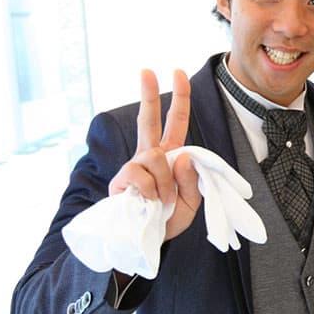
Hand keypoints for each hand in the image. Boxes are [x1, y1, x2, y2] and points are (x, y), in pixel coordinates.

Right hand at [109, 69, 199, 241]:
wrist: (146, 244)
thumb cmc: (168, 220)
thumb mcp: (191, 202)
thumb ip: (192, 180)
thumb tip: (183, 155)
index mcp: (170, 155)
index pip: (176, 122)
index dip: (179, 98)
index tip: (178, 71)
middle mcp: (150, 156)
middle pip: (148, 119)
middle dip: (148, 93)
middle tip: (147, 69)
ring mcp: (135, 166)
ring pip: (155, 157)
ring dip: (165, 183)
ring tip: (163, 201)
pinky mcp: (122, 180)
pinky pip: (141, 174)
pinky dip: (151, 190)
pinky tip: (148, 201)